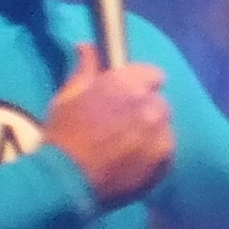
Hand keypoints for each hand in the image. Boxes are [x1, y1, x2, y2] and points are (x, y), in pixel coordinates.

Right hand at [47, 47, 174, 204]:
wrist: (65, 182)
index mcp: (128, 84)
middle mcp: (151, 106)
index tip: (127, 95)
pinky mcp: (164, 163)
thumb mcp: (68, 96)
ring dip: (151, 133)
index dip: (141, 84)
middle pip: (159, 103)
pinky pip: (165, 153)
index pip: (153, 74)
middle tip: (122, 124)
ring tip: (126, 148)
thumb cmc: (63, 135)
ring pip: (163, 128)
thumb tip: (87, 46)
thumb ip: (86, 68)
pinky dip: (153, 156)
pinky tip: (132, 163)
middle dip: (145, 109)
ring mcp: (161, 136)